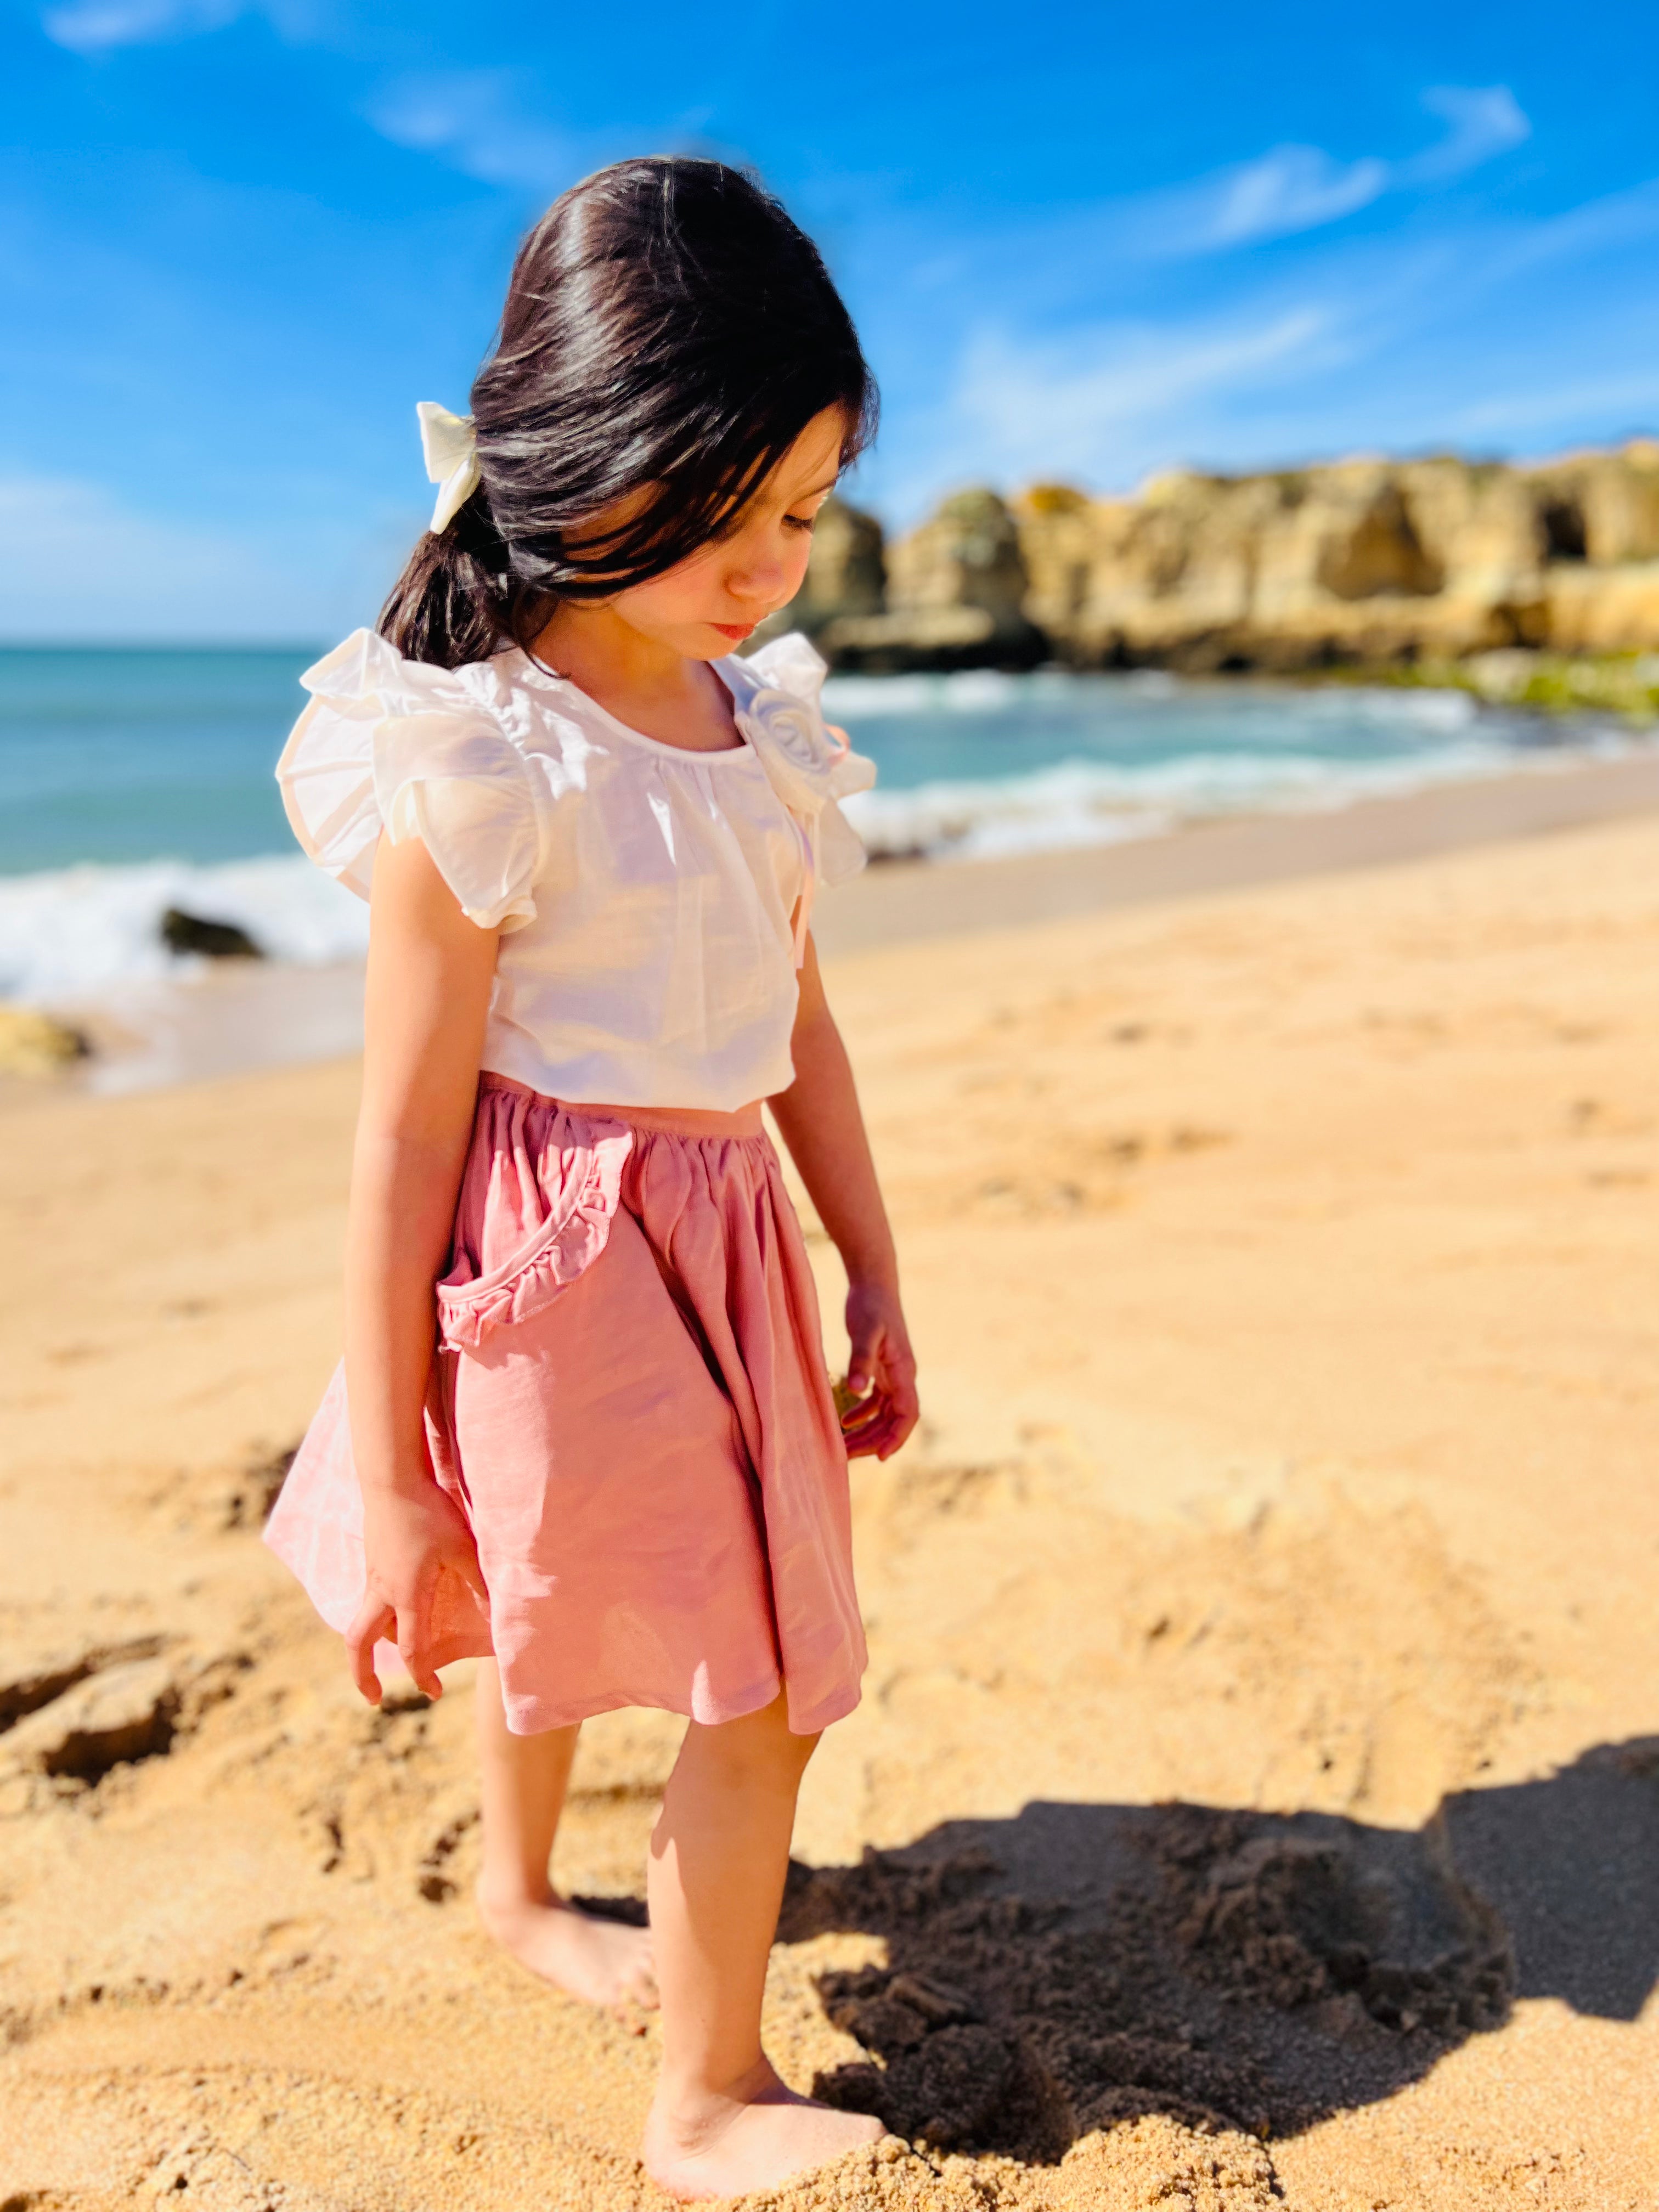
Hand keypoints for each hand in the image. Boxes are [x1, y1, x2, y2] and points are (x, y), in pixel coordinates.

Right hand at [345, 1478, 487, 1704]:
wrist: (391, 1477)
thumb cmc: (430, 1512)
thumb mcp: (463, 1548)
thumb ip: (480, 1582)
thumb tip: (499, 1615)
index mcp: (406, 1594)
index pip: (411, 1650)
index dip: (422, 1677)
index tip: (433, 1694)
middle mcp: (382, 1591)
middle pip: (358, 1645)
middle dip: (363, 1675)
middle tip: (374, 1698)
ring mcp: (372, 1575)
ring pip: (363, 1622)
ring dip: (371, 1644)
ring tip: (389, 1655)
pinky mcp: (371, 1561)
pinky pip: (368, 1599)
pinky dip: (376, 1616)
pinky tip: (395, 1609)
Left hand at [839, 1277, 918, 1459]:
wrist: (874, 1283)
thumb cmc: (870, 1305)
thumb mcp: (865, 1331)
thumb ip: (861, 1360)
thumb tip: (855, 1390)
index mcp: (903, 1370)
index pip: (908, 1413)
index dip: (896, 1437)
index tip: (880, 1457)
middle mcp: (902, 1376)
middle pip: (894, 1420)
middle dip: (873, 1440)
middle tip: (846, 1456)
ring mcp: (892, 1373)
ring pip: (885, 1414)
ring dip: (867, 1431)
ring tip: (843, 1447)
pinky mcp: (881, 1368)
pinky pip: (877, 1401)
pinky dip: (863, 1414)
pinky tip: (845, 1422)